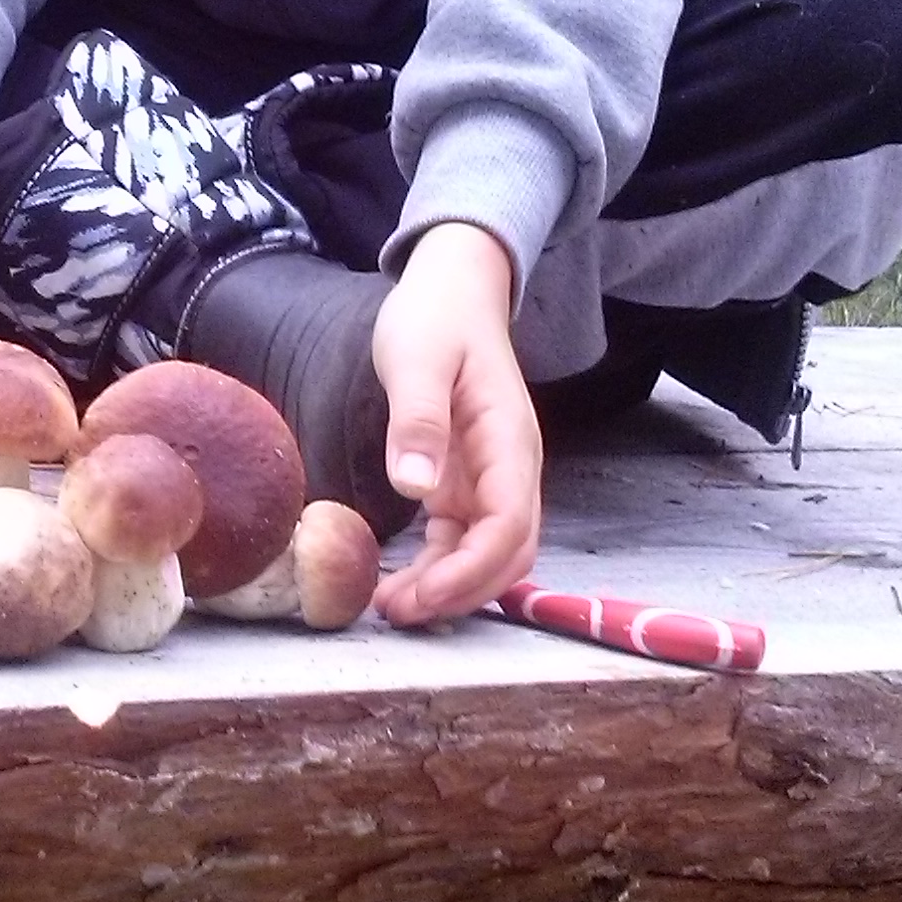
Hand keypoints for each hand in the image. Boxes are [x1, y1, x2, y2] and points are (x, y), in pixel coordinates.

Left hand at [368, 221, 540, 626]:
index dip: (470, 572)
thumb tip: (415, 488)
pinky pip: (463, 539)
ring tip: (390, 606)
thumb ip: (418, 421)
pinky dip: (439, 568)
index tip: (420, 597)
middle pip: (508, 553)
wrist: (453, 288)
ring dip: (449, 588)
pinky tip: (400, 580)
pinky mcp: (468, 481)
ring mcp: (492, 477)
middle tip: (396, 613)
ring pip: (488, 554)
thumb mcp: (416, 359)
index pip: (508, 526)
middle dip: (460, 593)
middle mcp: (511, 468)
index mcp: (509, 441)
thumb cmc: (435, 318)